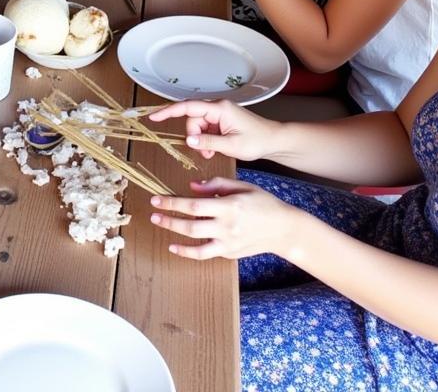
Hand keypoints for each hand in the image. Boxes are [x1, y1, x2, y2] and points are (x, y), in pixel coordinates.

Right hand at [147, 98, 278, 161]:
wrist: (274, 141)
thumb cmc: (258, 141)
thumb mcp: (231, 146)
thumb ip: (208, 143)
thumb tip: (189, 141)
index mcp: (219, 109)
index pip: (188, 107)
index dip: (169, 111)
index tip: (154, 117)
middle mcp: (218, 107)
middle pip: (192, 119)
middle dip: (194, 136)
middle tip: (204, 152)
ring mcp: (220, 113)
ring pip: (198, 125)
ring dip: (201, 140)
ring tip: (212, 153)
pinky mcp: (221, 120)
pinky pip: (206, 128)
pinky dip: (207, 140)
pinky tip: (215, 148)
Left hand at [149, 175, 303, 259]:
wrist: (283, 229)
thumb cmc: (262, 202)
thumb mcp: (241, 186)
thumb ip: (215, 184)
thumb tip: (191, 186)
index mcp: (228, 206)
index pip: (193, 205)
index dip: (172, 203)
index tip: (156, 199)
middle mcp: (227, 227)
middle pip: (190, 225)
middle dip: (168, 219)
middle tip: (153, 214)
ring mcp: (228, 243)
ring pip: (195, 243)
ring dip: (174, 236)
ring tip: (161, 227)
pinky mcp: (229, 253)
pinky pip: (205, 253)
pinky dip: (188, 252)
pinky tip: (176, 247)